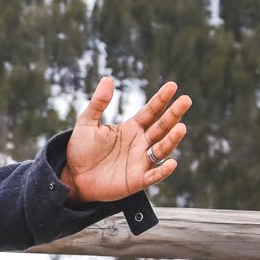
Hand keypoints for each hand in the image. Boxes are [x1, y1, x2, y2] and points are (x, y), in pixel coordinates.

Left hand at [61, 77, 191, 203]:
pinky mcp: (137, 180)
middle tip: (186, 100)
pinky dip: (163, 170)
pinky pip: (154, 175)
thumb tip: (107, 79)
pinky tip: (171, 163)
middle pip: (161, 127)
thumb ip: (98, 103)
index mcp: (132, 128)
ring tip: (181, 127)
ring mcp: (141, 161)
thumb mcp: (87, 123)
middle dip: (174, 114)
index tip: (172, 86)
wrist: (73, 176)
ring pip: (161, 149)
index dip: (161, 99)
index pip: (151, 111)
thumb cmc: (81, 149)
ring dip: (172, 139)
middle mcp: (141, 143)